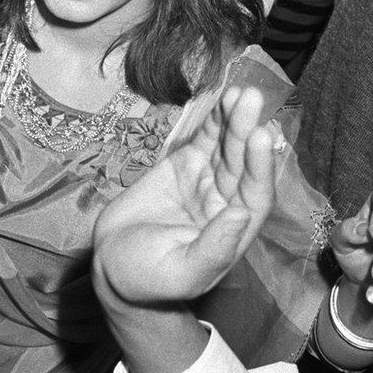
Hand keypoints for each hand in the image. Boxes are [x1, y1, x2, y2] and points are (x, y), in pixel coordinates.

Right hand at [93, 86, 275, 305]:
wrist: (112, 265)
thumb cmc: (148, 279)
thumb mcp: (181, 273)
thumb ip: (213, 250)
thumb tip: (241, 216)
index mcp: (233, 232)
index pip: (255, 195)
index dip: (260, 167)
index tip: (260, 137)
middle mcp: (227, 202)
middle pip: (243, 163)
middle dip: (247, 131)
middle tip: (252, 99)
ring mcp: (207, 180)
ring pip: (228, 147)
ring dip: (236, 120)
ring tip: (243, 92)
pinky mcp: (186, 165)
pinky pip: (206, 140)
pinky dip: (216, 120)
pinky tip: (225, 98)